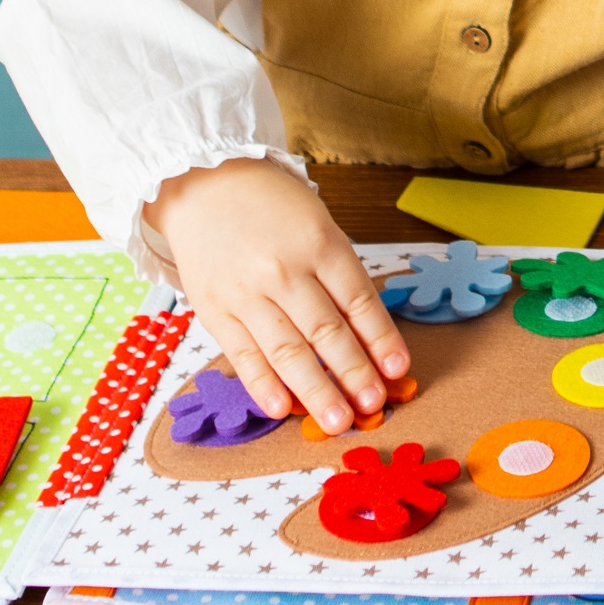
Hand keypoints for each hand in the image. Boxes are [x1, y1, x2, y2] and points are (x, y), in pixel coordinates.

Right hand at [146, 157, 410, 435]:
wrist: (204, 183)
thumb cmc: (272, 204)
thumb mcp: (318, 224)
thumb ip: (338, 274)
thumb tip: (364, 332)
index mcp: (320, 244)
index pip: (359, 301)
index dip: (381, 339)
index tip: (399, 370)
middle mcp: (284, 271)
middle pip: (326, 332)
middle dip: (354, 373)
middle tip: (374, 406)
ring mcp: (246, 293)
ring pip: (287, 351)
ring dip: (316, 391)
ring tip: (338, 421)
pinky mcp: (215, 311)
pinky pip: (244, 355)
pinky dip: (264, 386)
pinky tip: (282, 410)